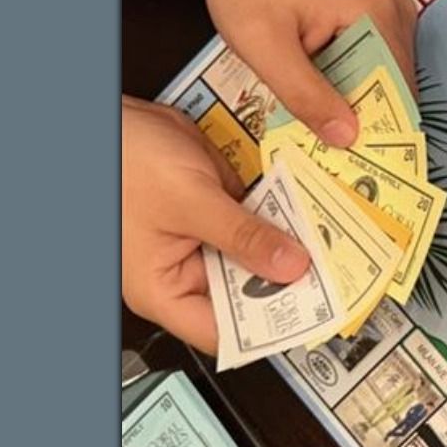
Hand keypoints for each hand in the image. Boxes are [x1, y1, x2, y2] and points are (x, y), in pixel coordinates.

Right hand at [121, 97, 309, 352]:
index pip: (227, 333)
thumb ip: (242, 235)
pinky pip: (252, 220)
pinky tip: (307, 210)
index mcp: (163, 290)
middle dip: (289, 281)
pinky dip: (277, 214)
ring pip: (255, 255)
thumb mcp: (188, 200)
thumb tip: (291, 267)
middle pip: (247, 294)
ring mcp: (200, 239)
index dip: (271, 328)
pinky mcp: (212, 209)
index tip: (316, 313)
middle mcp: (183, 271)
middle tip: (336, 272)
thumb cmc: (123, 159)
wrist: (109, 114)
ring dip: (288, 244)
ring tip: (332, 241)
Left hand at [203, 0, 416, 146]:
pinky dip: (351, 91)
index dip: (380, 135)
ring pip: (383, 83)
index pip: (396, 93)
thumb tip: (348, 139)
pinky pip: (372, 68)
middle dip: (367, 126)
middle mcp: (396, 15)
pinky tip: (325, 110)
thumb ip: (305, 93)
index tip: (363, 174)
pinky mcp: (375, 21)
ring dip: (358, 111)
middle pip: (394, 90)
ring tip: (328, 142)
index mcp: (377, 17)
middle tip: (339, 167)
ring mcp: (389, 17)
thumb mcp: (265, 46)